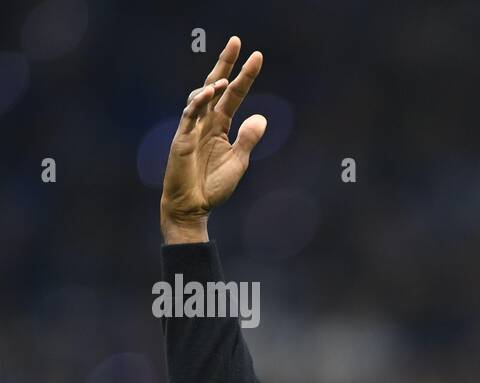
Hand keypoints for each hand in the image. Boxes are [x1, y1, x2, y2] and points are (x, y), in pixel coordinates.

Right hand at [160, 36, 266, 243]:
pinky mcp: (182, 139)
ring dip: (212, 85)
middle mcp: (206, 122)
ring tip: (227, 77)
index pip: (235, 95)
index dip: (245, 76)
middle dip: (226, 64)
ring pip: (200, 97)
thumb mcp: (239, 161)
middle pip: (216, 86)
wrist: (194, 207)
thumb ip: (248, 139)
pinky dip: (199, 102)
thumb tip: (261, 117)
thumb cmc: (213, 186)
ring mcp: (192, 129)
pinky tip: (210, 92)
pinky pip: (190, 115)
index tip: (257, 56)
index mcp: (220, 125)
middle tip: (237, 42)